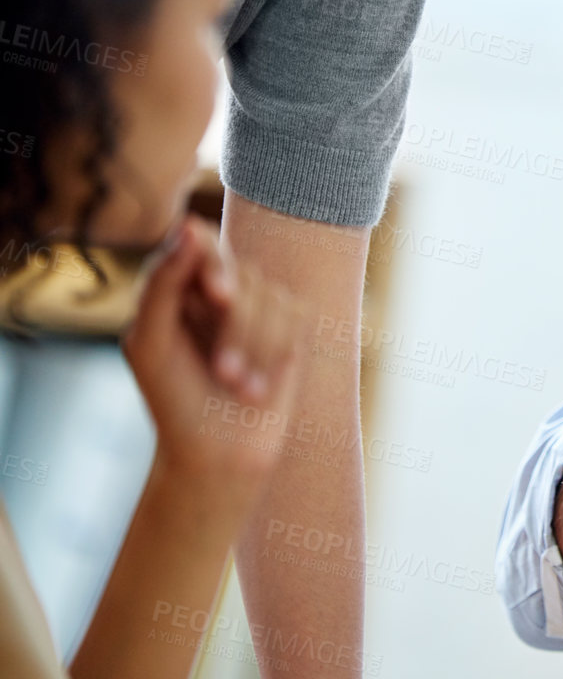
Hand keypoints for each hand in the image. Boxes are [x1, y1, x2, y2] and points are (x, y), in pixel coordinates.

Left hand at [123, 215, 305, 493]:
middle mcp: (215, 288)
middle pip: (240, 271)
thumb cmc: (173, 400)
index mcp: (174, 284)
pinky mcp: (290, 325)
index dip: (214, 261)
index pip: (199, 241)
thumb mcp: (150, 342)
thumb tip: (189, 225)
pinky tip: (258, 387)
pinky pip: (296, 314)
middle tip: (223, 372)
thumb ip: (163, 282)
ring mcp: (256, 304)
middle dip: (235, 326)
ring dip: (254, 349)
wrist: (219, 453)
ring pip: (271, 294)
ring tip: (235, 387)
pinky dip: (276, 354)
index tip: (220, 296)